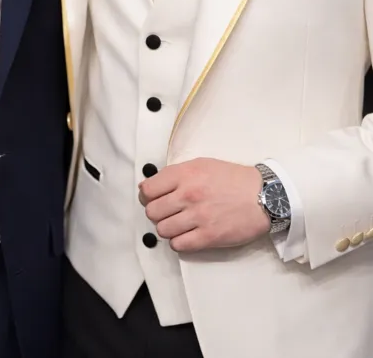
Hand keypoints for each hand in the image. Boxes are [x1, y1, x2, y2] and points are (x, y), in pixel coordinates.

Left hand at [139, 158, 269, 252]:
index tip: (151, 198)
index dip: (146, 196)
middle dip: (156, 213)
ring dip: (167, 228)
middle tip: (166, 212)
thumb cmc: (233, 179)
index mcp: (185, 174)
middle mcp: (189, 194)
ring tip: (178, 224)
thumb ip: (176, 174)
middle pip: (152, 211)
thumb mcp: (202, 164)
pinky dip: (178, 242)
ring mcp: (198, 217)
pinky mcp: (209, 237)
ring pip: (163, 230)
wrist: (264, 196)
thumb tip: (151, 186)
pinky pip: (178, 245)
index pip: (148, 189)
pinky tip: (186, 235)